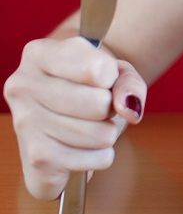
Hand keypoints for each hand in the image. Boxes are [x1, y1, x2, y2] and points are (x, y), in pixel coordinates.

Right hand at [4, 35, 146, 200]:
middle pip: (99, 104)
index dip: (111, 77)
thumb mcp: (114, 73)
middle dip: (110, 109)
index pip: (96, 68)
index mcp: (38, 54)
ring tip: (88, 126)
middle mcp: (23, 86)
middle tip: (97, 107)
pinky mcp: (37, 158)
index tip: (101, 79)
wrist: (61, 121)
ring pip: (100, 134)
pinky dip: (100, 156)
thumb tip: (128, 108)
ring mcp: (25, 123)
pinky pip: (96, 159)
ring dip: (106, 133)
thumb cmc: (88, 88)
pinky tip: (82, 147)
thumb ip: (129, 82)